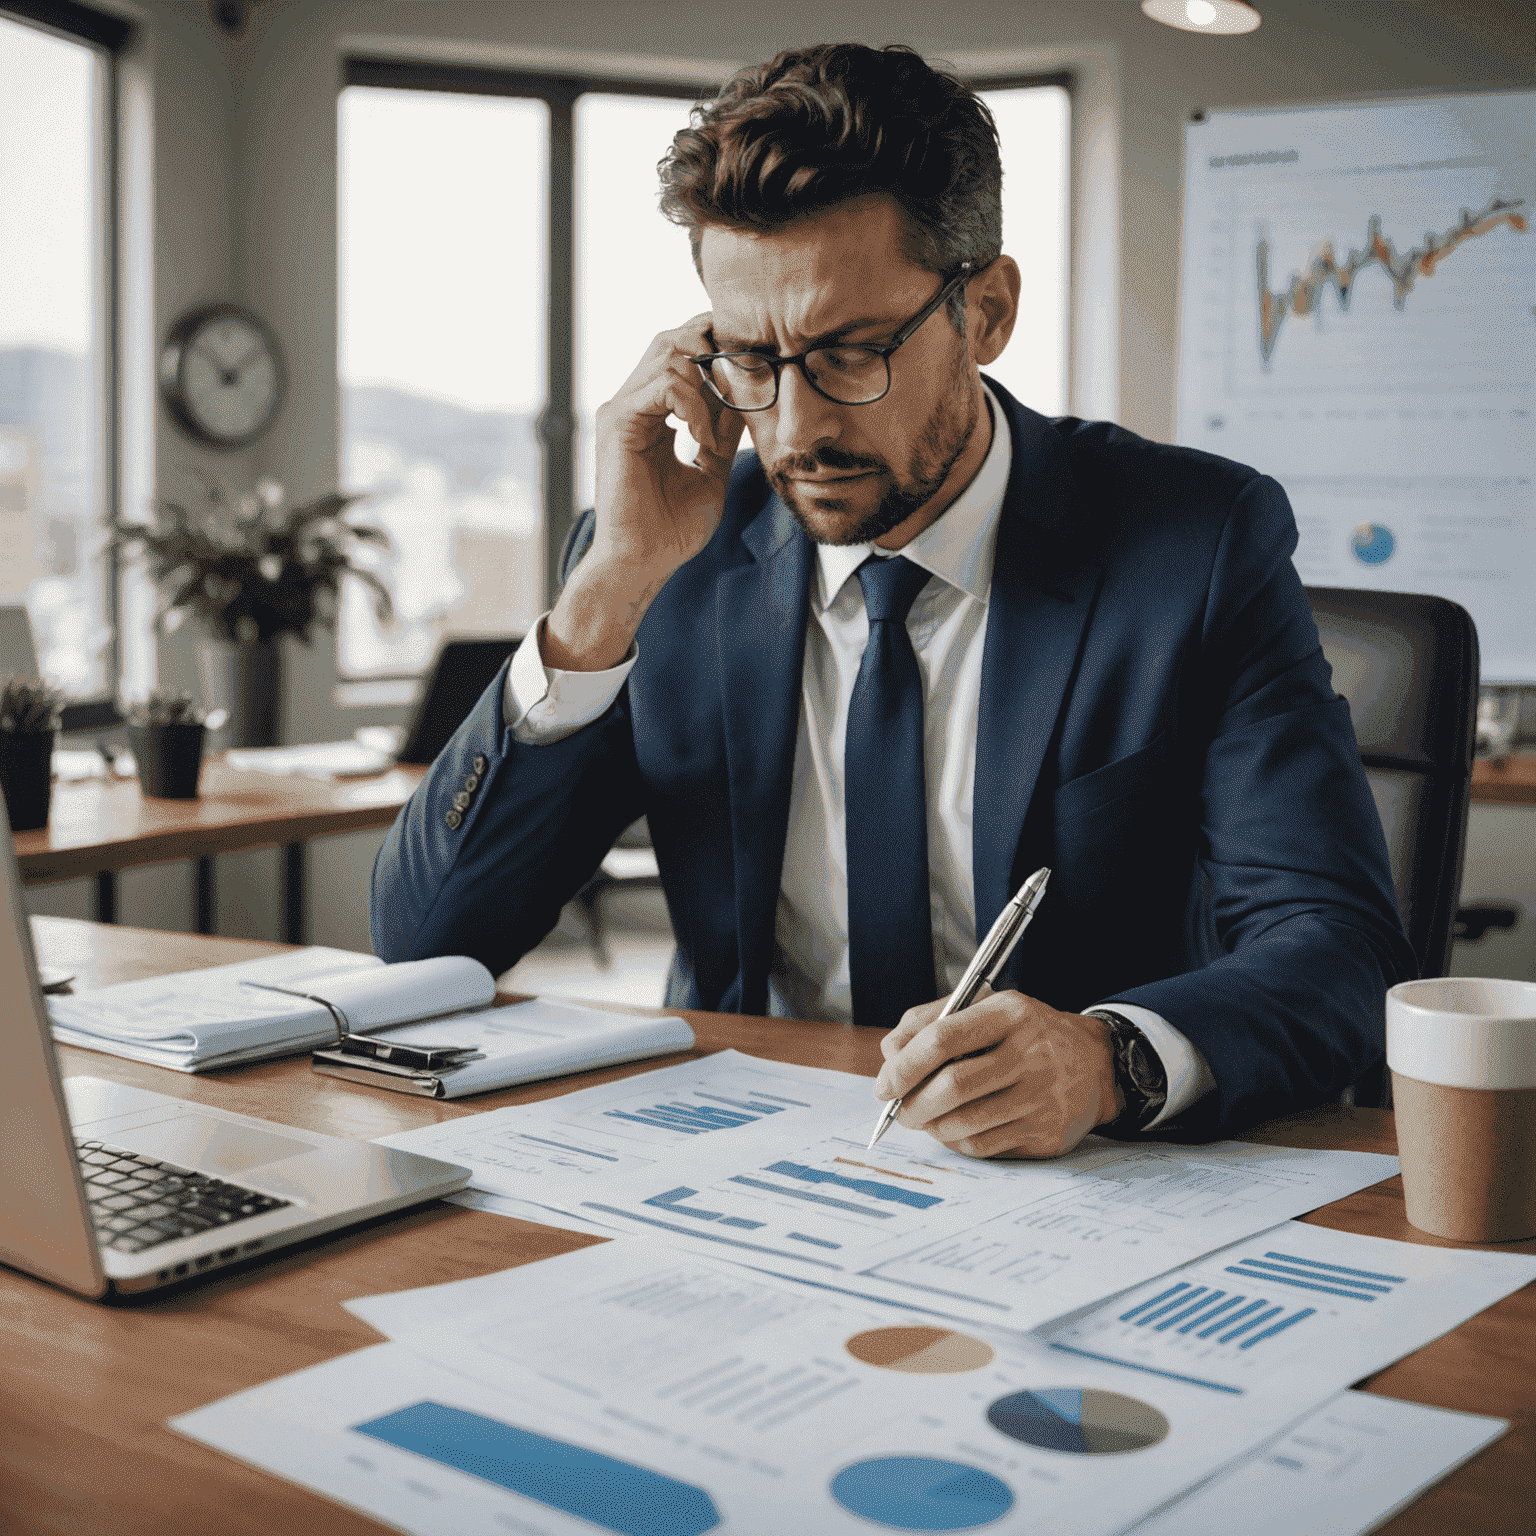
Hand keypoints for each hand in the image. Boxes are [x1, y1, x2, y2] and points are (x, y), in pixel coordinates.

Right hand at [545, 314, 745, 670]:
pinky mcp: (618, 423)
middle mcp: (633, 404)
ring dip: (707, 382)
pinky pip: (662, 385)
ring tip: (718, 428)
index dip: (716, 351)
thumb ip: (723, 435)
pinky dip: (692, 403)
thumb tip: (747, 400)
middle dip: (714, 350)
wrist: (643, 563)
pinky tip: (701, 437)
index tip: (753, 370)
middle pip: (672, 341)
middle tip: (744, 379)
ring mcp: (622, 410)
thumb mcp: (711, 472)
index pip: (681, 355)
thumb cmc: (671, 530)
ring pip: (668, 353)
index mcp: (651, 413)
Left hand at [874, 990, 1122, 1158]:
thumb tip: (889, 1053)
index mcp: (1010, 1013)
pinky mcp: (1047, 1133)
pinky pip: (984, 1146)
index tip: (884, 1084)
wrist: (1095, 1065)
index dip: (905, 1066)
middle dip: (913, 1104)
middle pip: (953, 1086)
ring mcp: (1042, 1097)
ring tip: (924, 1119)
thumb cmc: (1024, 1035)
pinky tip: (954, 1129)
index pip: (943, 1038)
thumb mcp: (984, 1009)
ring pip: (965, 1122)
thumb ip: (929, 1021)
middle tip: (899, 1110)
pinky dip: (957, 1141)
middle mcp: (1030, 1053)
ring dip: (931, 1126)